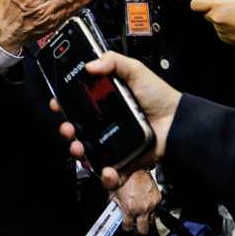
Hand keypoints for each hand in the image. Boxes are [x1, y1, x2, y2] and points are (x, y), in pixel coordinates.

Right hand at [53, 52, 180, 191]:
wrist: (177, 122)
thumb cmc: (158, 95)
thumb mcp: (135, 70)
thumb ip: (113, 61)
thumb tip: (89, 65)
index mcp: (104, 101)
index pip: (78, 103)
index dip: (64, 103)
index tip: (57, 103)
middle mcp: (105, 123)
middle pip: (77, 128)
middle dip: (66, 129)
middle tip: (67, 128)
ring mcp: (112, 143)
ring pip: (87, 151)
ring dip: (77, 151)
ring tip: (78, 147)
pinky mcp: (123, 160)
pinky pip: (109, 171)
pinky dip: (105, 174)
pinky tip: (106, 169)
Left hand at [113, 170, 161, 234]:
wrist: (136, 166)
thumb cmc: (124, 177)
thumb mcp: (112, 191)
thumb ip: (112, 204)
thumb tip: (110, 211)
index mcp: (129, 208)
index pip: (128, 227)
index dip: (126, 226)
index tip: (126, 224)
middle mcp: (142, 208)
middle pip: (143, 230)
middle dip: (139, 228)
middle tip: (135, 222)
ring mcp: (151, 204)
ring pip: (151, 219)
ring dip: (145, 216)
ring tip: (140, 208)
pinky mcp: (158, 199)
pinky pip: (156, 209)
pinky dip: (151, 207)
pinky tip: (145, 200)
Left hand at [190, 0, 234, 52]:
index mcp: (217, 6)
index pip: (195, 4)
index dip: (200, 1)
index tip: (209, 0)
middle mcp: (216, 20)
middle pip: (206, 13)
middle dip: (215, 9)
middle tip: (231, 7)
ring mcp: (220, 31)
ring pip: (215, 22)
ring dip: (222, 19)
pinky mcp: (225, 39)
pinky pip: (221, 31)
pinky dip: (228, 28)